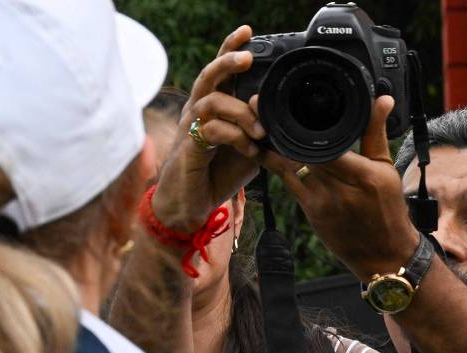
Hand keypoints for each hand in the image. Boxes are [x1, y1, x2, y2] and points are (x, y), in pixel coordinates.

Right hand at [154, 26, 263, 232]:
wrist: (193, 204)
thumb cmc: (217, 174)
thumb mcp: (250, 150)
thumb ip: (261, 132)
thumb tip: (276, 116)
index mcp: (214, 107)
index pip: (221, 71)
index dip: (231, 49)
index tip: (247, 32)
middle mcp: (199, 111)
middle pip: (209, 74)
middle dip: (228, 60)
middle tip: (247, 57)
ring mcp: (192, 127)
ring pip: (212, 100)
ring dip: (241, 113)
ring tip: (260, 131)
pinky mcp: (190, 146)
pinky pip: (212, 130)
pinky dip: (236, 137)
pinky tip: (249, 150)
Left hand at [262, 95, 419, 280]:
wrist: (383, 256)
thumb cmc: (388, 210)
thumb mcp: (386, 169)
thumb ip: (375, 133)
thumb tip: (382, 99)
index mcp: (362, 176)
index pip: (326, 146)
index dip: (303, 128)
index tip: (287, 107)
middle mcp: (338, 190)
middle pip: (301, 154)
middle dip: (281, 132)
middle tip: (261, 108)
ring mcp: (320, 203)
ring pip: (287, 167)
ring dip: (271, 146)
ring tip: (256, 125)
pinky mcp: (309, 212)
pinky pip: (286, 183)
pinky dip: (275, 164)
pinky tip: (263, 149)